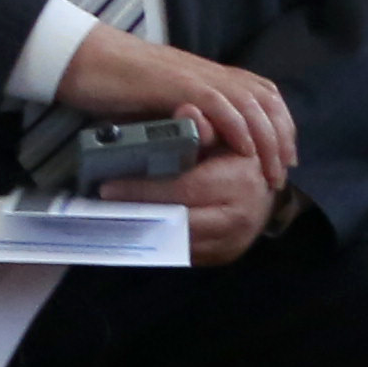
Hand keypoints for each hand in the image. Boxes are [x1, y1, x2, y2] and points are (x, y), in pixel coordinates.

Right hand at [50, 28, 299, 186]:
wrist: (82, 57)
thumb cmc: (113, 81)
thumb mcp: (159, 102)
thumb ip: (182, 117)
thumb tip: (194, 144)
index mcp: (207, 74)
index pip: (262, 93)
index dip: (281, 124)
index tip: (285, 157)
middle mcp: (209, 72)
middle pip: (266, 100)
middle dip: (281, 138)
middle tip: (281, 173)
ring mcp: (195, 75)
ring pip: (250, 105)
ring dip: (266, 142)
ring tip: (267, 173)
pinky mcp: (179, 83)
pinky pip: (220, 105)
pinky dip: (238, 129)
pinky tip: (244, 152)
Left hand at [108, 142, 282, 267]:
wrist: (264, 194)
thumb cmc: (239, 159)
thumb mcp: (227, 137)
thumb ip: (205, 127)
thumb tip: (186, 110)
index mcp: (240, 183)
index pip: (185, 188)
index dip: (145, 188)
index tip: (108, 186)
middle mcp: (239, 218)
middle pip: (178, 221)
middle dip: (139, 213)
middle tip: (103, 204)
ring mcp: (232, 243)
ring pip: (178, 243)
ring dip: (145, 229)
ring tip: (113, 214)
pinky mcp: (222, 256)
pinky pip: (184, 254)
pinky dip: (159, 241)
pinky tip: (136, 226)